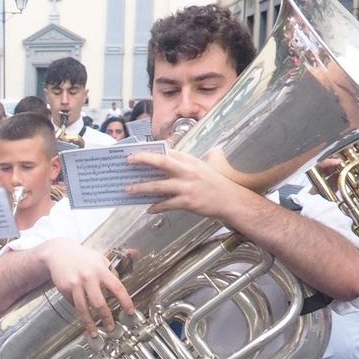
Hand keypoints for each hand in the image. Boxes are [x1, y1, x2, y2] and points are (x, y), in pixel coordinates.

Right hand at [41, 238, 135, 335]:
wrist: (58, 253)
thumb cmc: (82, 257)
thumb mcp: (100, 259)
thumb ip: (111, 272)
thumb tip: (120, 285)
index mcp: (101, 270)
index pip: (117, 288)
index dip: (125, 301)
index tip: (130, 311)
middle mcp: (88, 277)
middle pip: (99, 302)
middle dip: (106, 317)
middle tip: (111, 327)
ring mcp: (75, 284)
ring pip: (84, 308)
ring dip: (89, 323)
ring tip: (94, 332)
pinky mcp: (65, 289)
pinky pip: (74, 304)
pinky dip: (79, 311)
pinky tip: (83, 316)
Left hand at [125, 147, 245, 221]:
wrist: (230, 200)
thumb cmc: (215, 183)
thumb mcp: (203, 166)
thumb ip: (187, 162)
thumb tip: (169, 158)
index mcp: (190, 161)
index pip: (168, 152)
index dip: (151, 150)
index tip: (137, 150)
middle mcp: (188, 171)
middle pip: (161, 162)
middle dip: (143, 160)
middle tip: (128, 161)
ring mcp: (187, 187)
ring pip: (159, 186)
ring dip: (141, 187)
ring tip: (129, 189)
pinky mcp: (187, 202)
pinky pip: (166, 204)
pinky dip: (156, 207)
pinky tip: (149, 209)